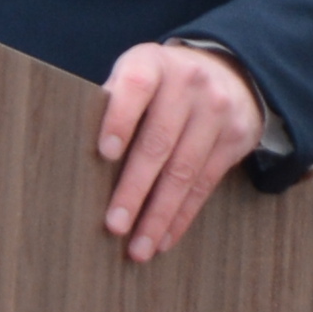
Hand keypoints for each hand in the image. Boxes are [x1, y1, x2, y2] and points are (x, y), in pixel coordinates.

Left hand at [95, 41, 266, 262]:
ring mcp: (216, 111)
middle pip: (158, 142)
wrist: (229, 71)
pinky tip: (164, 237)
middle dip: (134, 189)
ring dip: (158, 215)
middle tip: (114, 225)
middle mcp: (188, 83)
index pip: (136, 87)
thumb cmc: (162, 82)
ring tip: (139, 247)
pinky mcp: (235, 138)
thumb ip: (114, 102)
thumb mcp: (138, 73)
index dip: (119, 119)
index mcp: (153, 64)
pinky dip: (182, 216)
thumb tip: (77, 152)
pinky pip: (205, 184)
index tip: (104, 154)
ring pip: (184, 171)